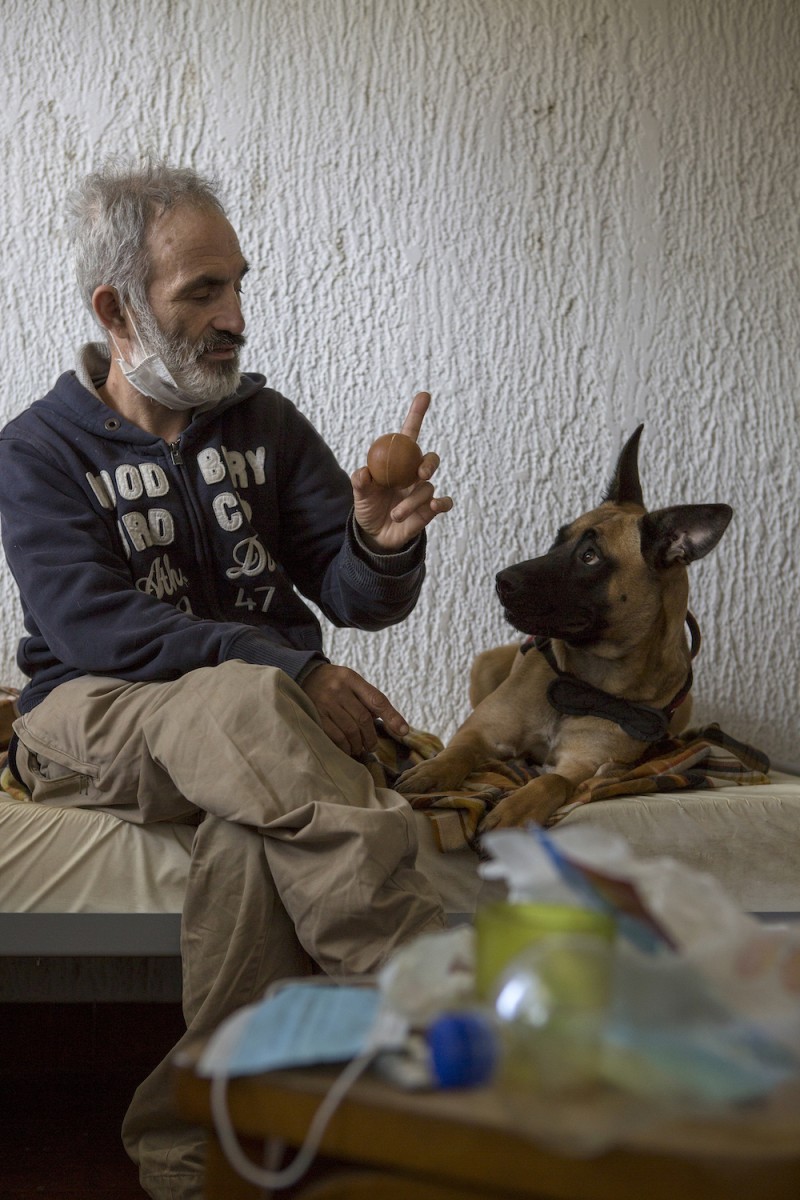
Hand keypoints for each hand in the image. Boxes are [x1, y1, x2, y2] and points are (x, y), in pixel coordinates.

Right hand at [300, 663, 409, 756]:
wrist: (303, 676)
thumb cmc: (335, 684)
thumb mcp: (351, 682)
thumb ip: (368, 699)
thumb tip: (392, 724)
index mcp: (351, 678)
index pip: (376, 699)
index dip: (392, 717)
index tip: (403, 731)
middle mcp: (338, 689)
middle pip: (363, 719)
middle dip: (371, 737)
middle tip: (372, 747)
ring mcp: (325, 702)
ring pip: (350, 730)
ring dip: (358, 744)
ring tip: (359, 748)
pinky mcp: (315, 714)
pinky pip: (335, 736)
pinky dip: (344, 746)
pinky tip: (347, 748)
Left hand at [351, 391, 452, 551]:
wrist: (375, 536)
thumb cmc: (368, 508)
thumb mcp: (360, 495)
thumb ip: (361, 482)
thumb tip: (363, 472)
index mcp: (397, 462)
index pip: (410, 434)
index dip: (417, 414)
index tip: (424, 395)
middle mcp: (413, 474)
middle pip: (429, 460)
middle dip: (429, 462)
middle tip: (420, 472)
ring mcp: (422, 492)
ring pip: (427, 489)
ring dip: (412, 502)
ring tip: (395, 515)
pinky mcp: (430, 510)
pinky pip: (443, 503)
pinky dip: (442, 503)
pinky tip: (435, 506)